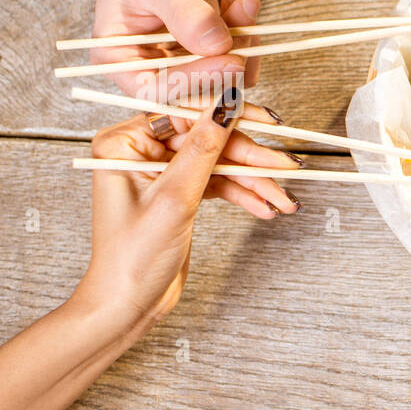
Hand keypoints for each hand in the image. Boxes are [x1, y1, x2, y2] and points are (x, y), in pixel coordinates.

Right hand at [59, 0, 259, 102]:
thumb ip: (184, 14)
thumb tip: (217, 45)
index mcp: (120, 63)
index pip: (158, 91)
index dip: (196, 81)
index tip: (231, 60)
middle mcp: (151, 73)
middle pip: (197, 92)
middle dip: (230, 60)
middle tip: (246, 20)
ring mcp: (182, 70)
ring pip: (225, 80)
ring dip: (245, 45)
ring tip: (244, 4)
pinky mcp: (205, 59)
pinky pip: (238, 63)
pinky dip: (247, 36)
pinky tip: (240, 5)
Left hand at [73, 95, 302, 331]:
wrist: (127, 304)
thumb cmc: (132, 259)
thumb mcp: (173, 199)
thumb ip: (203, 149)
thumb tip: (226, 105)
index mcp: (124, 143)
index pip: (185, 113)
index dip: (229, 115)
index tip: (267, 121)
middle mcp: (141, 152)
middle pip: (208, 139)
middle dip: (250, 158)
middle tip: (286, 167)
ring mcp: (162, 173)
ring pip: (219, 163)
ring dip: (254, 181)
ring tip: (283, 199)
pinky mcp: (179, 193)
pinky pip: (218, 183)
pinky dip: (243, 195)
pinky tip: (265, 207)